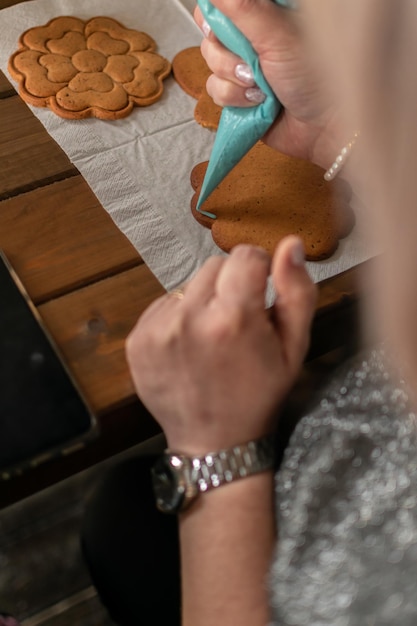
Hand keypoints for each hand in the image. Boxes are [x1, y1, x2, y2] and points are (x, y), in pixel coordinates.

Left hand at [126, 237, 316, 455]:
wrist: (214, 443)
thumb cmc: (260, 394)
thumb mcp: (294, 348)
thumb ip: (297, 292)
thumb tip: (290, 244)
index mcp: (232, 318)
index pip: (245, 255)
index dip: (259, 269)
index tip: (260, 293)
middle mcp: (189, 318)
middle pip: (214, 266)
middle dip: (230, 285)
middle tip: (236, 321)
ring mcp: (157, 329)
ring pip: (187, 284)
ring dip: (202, 301)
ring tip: (212, 336)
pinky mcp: (137, 339)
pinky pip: (163, 305)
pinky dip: (178, 317)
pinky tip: (189, 345)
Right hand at [194, 0, 342, 168]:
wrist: (322, 127)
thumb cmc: (315, 76)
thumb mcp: (277, 34)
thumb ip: (244, 7)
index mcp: (265, 11)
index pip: (222, 4)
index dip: (217, 14)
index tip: (225, 27)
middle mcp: (252, 35)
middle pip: (211, 31)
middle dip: (225, 51)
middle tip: (252, 61)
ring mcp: (244, 65)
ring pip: (210, 62)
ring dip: (232, 78)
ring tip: (260, 87)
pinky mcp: (238, 93)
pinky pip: (214, 88)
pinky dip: (233, 98)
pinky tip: (256, 102)